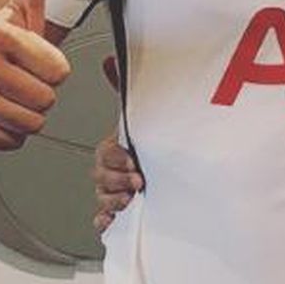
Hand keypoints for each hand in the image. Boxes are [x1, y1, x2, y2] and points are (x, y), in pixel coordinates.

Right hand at [0, 0, 69, 151]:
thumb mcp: (19, 13)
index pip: (59, 70)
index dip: (52, 71)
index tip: (31, 62)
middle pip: (46, 99)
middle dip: (38, 97)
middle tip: (17, 85)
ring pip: (30, 123)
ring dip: (24, 118)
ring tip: (5, 101)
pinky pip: (9, 141)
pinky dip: (6, 136)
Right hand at [92, 56, 144, 232]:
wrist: (184, 179)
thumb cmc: (159, 146)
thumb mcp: (146, 115)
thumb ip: (126, 88)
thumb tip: (110, 60)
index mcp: (119, 149)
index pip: (105, 153)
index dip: (116, 158)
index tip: (132, 160)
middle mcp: (116, 172)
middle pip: (100, 178)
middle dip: (117, 180)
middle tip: (138, 180)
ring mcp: (118, 194)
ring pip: (102, 200)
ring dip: (115, 200)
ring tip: (133, 198)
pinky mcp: (122, 217)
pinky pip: (104, 224)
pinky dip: (107, 223)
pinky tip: (117, 220)